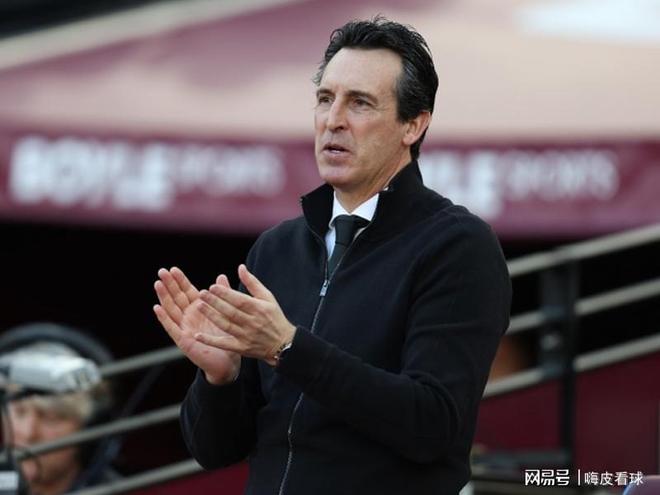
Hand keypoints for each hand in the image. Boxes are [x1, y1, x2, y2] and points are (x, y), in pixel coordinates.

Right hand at [153, 267, 240, 384]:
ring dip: (164, 297)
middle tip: (162, 271)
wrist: (227, 362)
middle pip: (177, 297)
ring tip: (157, 284)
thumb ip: (223, 294)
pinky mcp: (183, 340)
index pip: (187, 291)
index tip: (173, 268)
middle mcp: (189, 317)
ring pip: (171, 309)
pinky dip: (164, 318)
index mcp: (199, 309)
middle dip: (169, 284)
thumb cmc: (226, 337)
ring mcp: (184, 328)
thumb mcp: (226, 312)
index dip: (180, 280)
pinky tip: (157, 307)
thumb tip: (221, 276)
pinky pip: (172, 327)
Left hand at [194, 264, 295, 365]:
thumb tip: (240, 267)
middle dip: (215, 302)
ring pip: (226, 325)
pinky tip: (198, 336)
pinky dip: (211, 341)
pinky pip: (224, 344)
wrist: (283, 344)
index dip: (226, 293)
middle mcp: (252, 322)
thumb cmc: (274, 317)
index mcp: (259, 308)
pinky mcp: (242, 348)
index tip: (213, 287)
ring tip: (199, 307)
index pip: (239, 300)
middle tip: (202, 294)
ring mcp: (246, 336)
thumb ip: (252, 282)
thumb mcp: (267, 297)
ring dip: (212, 316)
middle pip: (231, 311)